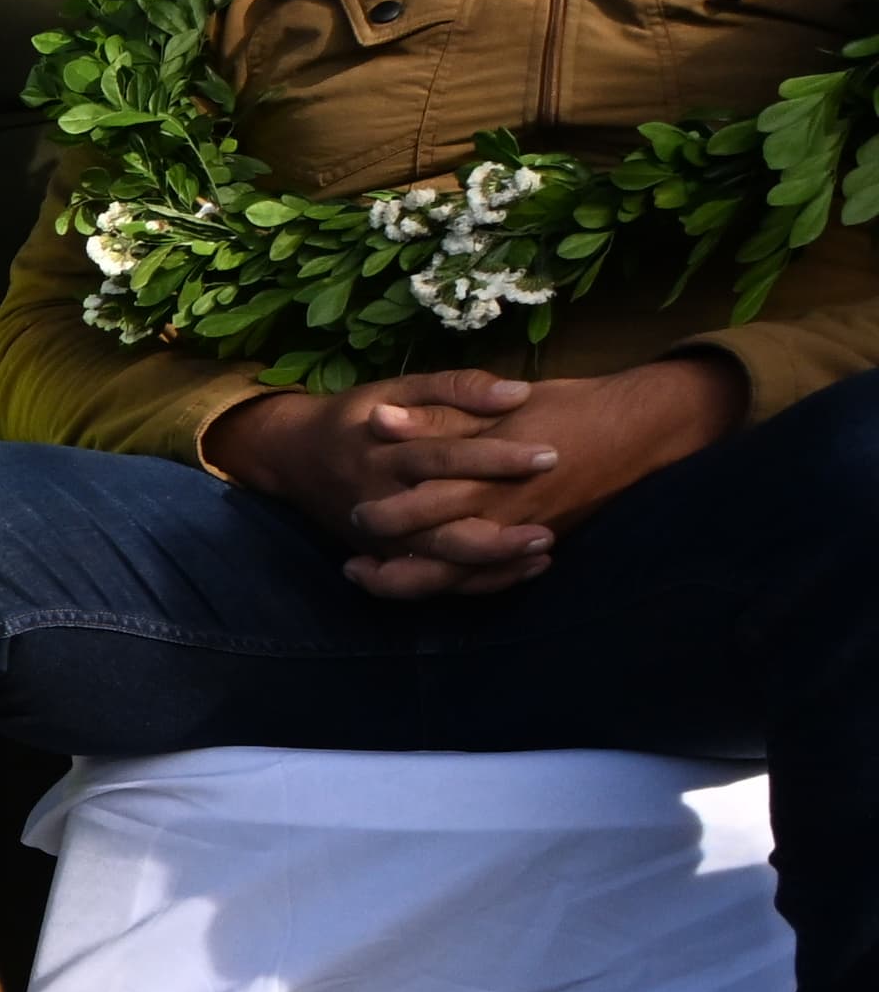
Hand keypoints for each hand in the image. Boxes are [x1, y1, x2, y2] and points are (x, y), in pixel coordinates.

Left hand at [330, 358, 745, 596]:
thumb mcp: (498, 405)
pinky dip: (464, 585)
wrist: (641, 428)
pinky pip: (497, 578)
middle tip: (353, 564)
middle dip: (391, 565)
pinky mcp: (542, 541)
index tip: (350, 516)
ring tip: (378, 581)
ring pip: (462, 576)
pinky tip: (437, 584)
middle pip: (436, 554)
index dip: (383, 516)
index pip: (421, 505)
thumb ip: (436, 417)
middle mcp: (503, 513)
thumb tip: (378, 420)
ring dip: (418, 583)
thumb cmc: (566, 407)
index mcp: (487, 474)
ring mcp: (524, 533)